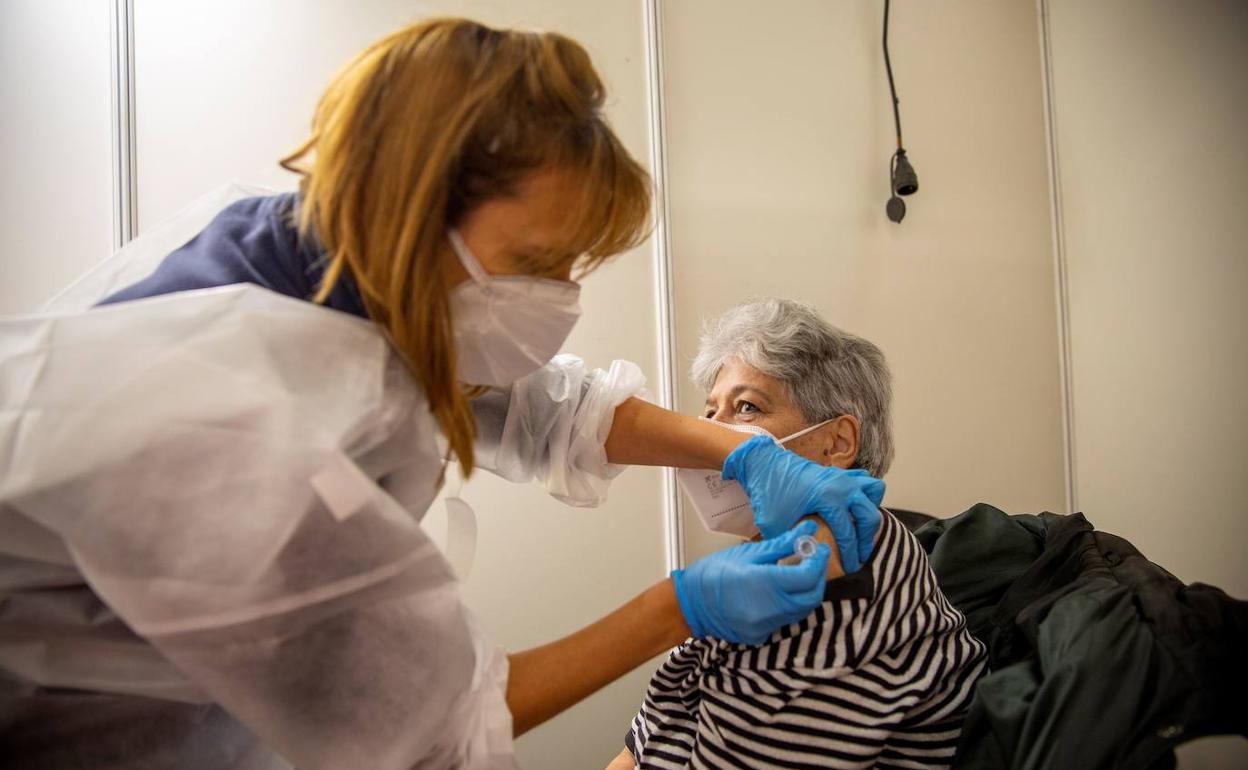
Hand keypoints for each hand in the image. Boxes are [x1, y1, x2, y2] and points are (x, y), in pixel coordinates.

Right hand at [671, 521, 830, 644]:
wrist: (689, 604)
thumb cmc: (713, 574)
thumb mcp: (748, 553)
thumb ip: (782, 544)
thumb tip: (807, 530)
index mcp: (765, 584)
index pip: (808, 576)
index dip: (818, 561)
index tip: (819, 548)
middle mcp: (769, 609)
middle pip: (811, 597)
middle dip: (818, 578)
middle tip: (813, 560)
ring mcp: (765, 626)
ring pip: (801, 611)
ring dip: (805, 592)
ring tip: (798, 574)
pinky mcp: (760, 636)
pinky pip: (785, 620)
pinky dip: (789, 605)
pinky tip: (781, 592)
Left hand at [722, 435, 883, 571]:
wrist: (763, 463)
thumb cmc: (768, 493)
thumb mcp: (774, 525)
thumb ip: (790, 544)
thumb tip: (802, 563)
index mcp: (828, 498)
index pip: (848, 533)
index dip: (850, 554)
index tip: (850, 568)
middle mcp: (841, 485)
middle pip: (870, 517)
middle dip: (866, 540)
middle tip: (858, 555)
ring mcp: (842, 476)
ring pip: (874, 492)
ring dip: (869, 512)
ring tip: (858, 528)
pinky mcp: (839, 472)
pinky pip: (865, 480)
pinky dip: (864, 494)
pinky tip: (851, 509)